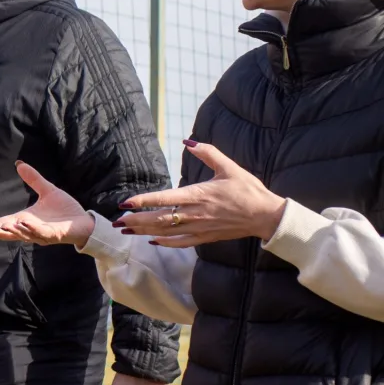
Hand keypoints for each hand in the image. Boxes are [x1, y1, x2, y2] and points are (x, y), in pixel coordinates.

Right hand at [0, 162, 94, 248]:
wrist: (84, 221)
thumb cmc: (66, 210)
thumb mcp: (48, 191)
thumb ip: (34, 180)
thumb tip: (19, 164)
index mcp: (26, 219)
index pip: (3, 224)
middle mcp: (30, 229)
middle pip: (8, 232)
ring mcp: (41, 233)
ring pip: (23, 234)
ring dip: (11, 230)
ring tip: (0, 224)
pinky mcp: (54, 235)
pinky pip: (40, 232)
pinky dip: (30, 228)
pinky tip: (21, 222)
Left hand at [117, 141, 285, 247]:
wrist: (266, 216)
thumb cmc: (248, 189)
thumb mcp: (229, 166)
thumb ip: (208, 152)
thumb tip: (188, 142)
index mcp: (198, 195)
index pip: (164, 199)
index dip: (143, 201)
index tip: (125, 202)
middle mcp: (195, 213)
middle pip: (159, 219)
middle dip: (136, 220)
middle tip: (117, 221)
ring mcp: (200, 228)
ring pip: (166, 232)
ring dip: (145, 231)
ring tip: (127, 230)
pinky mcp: (206, 237)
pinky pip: (181, 243)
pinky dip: (165, 242)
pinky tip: (152, 240)